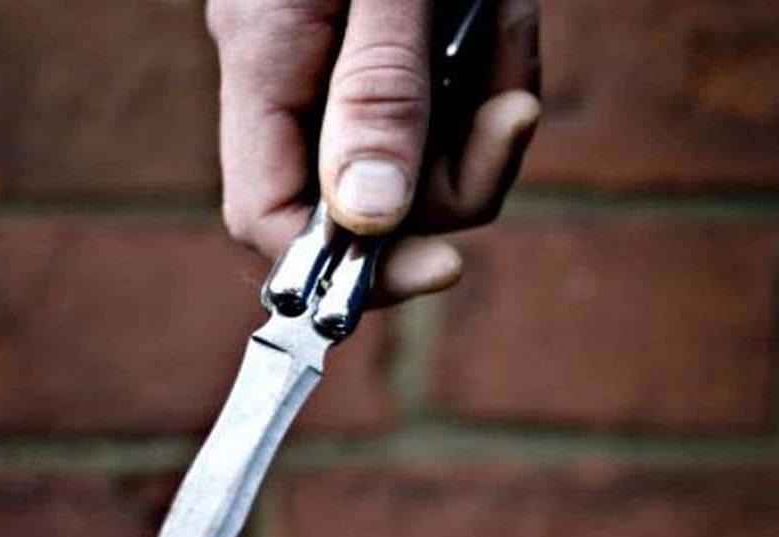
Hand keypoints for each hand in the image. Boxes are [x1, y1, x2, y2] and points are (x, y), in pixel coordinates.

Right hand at [207, 0, 540, 305]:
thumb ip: (374, 95)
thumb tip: (368, 220)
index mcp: (264, 58)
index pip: (271, 216)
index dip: (349, 268)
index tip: (444, 269)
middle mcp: (297, 75)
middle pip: (374, 201)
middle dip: (460, 172)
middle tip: (514, 113)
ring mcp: (345, 65)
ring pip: (427, 155)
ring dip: (488, 107)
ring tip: (506, 21)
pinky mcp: (396, 47)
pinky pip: (454, 102)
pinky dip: (494, 68)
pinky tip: (503, 14)